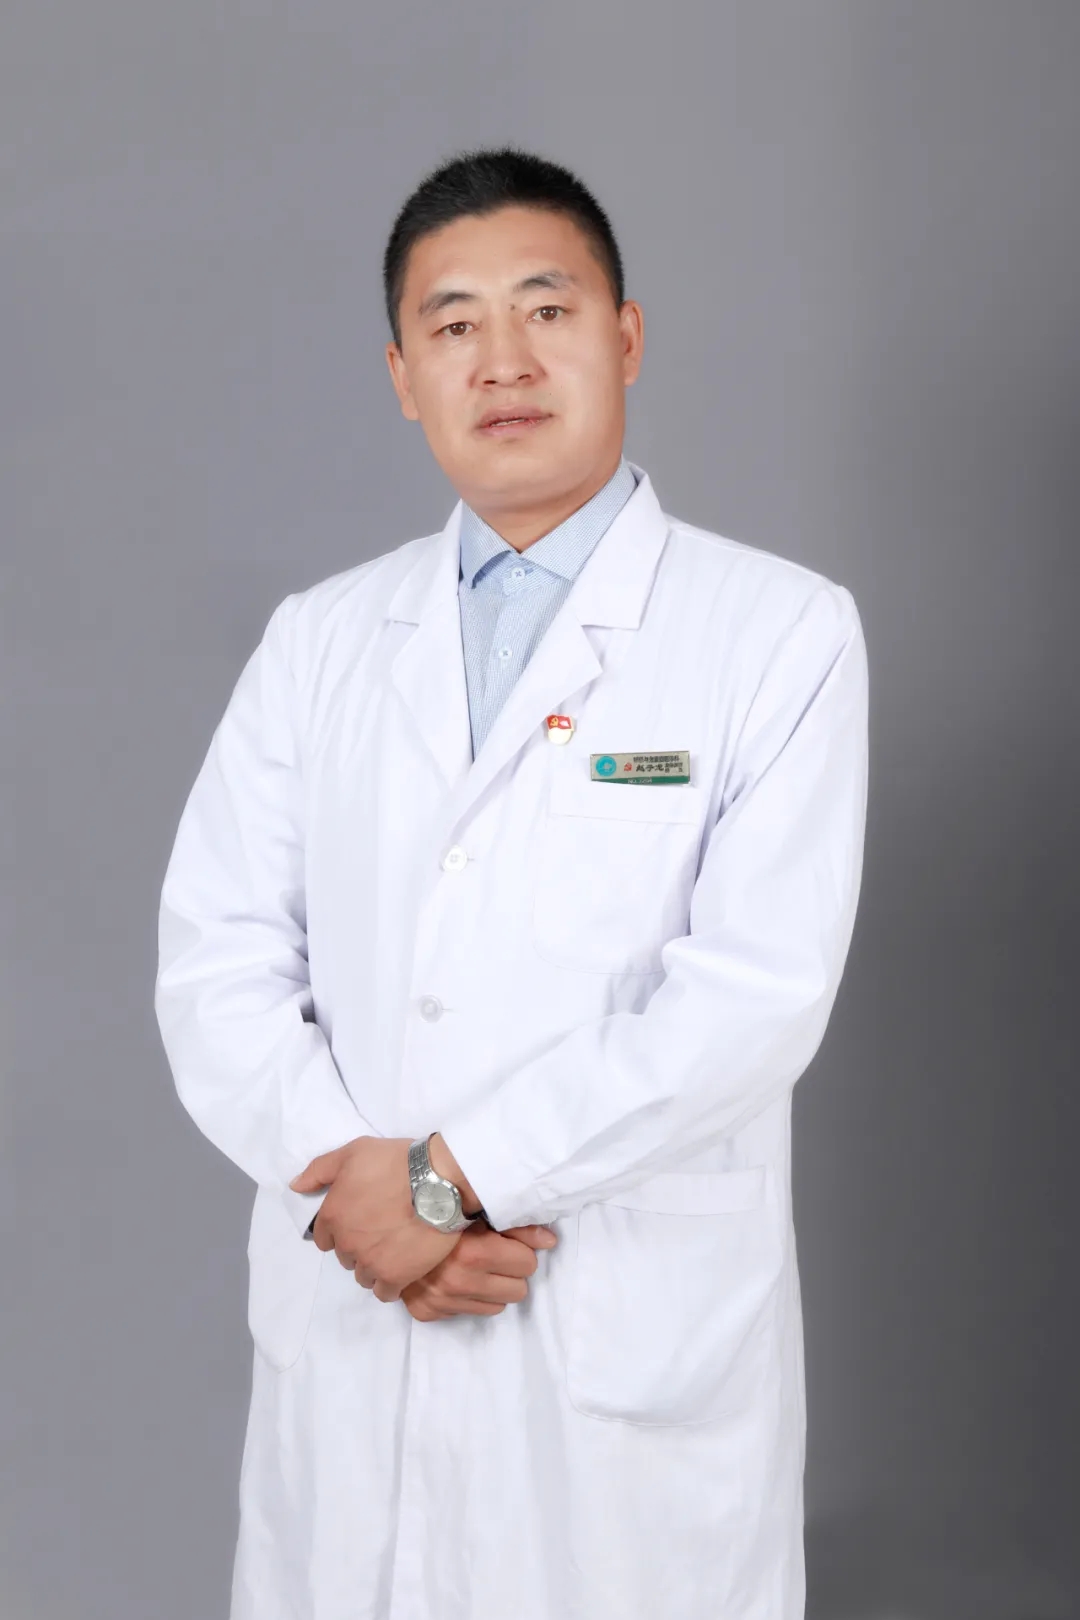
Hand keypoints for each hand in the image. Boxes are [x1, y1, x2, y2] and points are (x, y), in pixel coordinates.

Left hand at [289, 1136, 459, 1301]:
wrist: (437, 1182)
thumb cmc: (395, 1163)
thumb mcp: (353, 1152)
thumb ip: (320, 1170)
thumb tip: (295, 1186)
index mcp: (332, 1215)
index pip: (324, 1237)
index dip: (341, 1228)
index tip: (360, 1220)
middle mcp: (346, 1243)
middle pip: (345, 1257)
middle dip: (358, 1247)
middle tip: (380, 1231)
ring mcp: (370, 1262)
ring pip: (363, 1276)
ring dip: (373, 1266)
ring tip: (394, 1249)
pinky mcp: (395, 1276)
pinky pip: (384, 1293)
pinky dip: (390, 1284)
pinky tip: (402, 1269)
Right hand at [400, 1222, 557, 1321]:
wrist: (386, 1221)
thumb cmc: (439, 1209)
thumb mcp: (479, 1212)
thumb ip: (518, 1227)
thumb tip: (550, 1242)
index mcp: (474, 1253)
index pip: (527, 1265)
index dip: (520, 1251)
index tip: (508, 1242)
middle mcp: (457, 1282)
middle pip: (518, 1290)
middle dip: (511, 1271)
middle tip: (494, 1255)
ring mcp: (441, 1301)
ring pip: (496, 1306)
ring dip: (491, 1287)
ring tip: (475, 1266)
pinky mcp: (427, 1312)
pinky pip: (468, 1312)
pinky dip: (468, 1297)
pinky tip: (455, 1276)